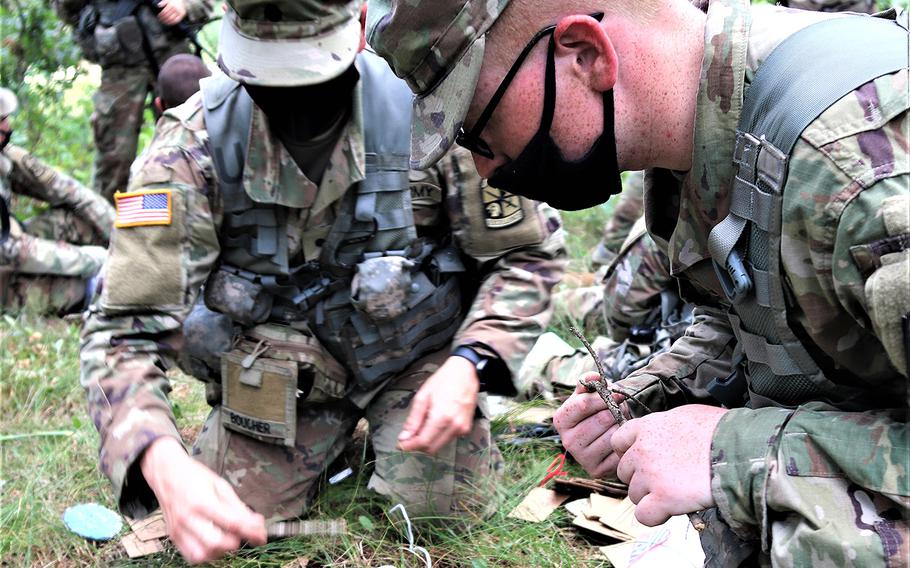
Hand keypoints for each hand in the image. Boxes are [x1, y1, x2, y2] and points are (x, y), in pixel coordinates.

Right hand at [140, 437, 266, 564]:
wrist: (166, 473)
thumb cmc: (195, 476)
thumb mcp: (221, 485)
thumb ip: (238, 507)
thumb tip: (257, 523)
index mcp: (202, 501)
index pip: (232, 523)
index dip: (251, 531)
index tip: (262, 536)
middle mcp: (188, 518)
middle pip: (216, 543)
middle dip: (235, 542)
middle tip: (242, 534)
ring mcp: (178, 529)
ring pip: (203, 554)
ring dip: (221, 551)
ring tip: (227, 538)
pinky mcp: (173, 536)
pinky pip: (191, 556)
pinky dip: (207, 554)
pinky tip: (214, 543)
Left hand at [157, 0, 186, 24]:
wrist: (181, 0)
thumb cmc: (174, 0)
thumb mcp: (168, 0)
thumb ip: (163, 2)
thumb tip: (158, 5)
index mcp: (171, 5)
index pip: (164, 12)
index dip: (161, 15)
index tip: (159, 17)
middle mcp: (175, 8)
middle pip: (167, 15)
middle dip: (163, 19)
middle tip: (160, 20)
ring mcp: (179, 12)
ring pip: (172, 19)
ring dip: (167, 21)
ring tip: (164, 22)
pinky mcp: (182, 15)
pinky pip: (177, 20)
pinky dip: (172, 23)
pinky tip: (169, 23)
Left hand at [397, 356, 478, 454]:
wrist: (465, 372)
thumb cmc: (443, 381)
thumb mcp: (422, 396)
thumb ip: (413, 420)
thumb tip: (404, 438)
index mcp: (441, 417)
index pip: (423, 442)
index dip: (410, 446)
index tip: (400, 445)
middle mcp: (454, 426)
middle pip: (432, 448)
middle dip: (418, 445)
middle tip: (408, 437)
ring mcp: (462, 428)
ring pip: (440, 445)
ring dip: (428, 441)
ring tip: (422, 425)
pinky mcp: (466, 428)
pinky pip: (448, 439)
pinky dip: (438, 436)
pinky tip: (435, 423)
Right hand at [553, 372, 627, 477]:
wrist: (603, 438)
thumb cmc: (596, 412)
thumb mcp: (588, 395)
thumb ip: (589, 382)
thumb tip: (594, 376)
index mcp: (561, 420)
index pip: (583, 405)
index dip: (603, 397)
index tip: (616, 393)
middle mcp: (567, 441)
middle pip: (602, 419)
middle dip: (615, 410)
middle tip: (620, 408)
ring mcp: (582, 458)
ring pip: (613, 435)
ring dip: (622, 425)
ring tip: (620, 422)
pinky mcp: (597, 471)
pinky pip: (619, 451)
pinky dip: (624, 442)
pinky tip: (621, 438)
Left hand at [612, 405, 727, 525]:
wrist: (739, 448)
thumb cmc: (721, 429)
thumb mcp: (686, 414)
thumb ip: (665, 425)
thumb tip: (666, 433)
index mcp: (647, 427)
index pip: (618, 441)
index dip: (629, 453)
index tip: (643, 460)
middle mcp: (642, 450)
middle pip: (624, 471)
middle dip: (641, 477)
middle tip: (665, 479)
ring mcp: (650, 475)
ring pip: (634, 494)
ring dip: (651, 497)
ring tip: (675, 492)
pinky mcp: (663, 498)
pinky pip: (643, 515)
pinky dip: (655, 516)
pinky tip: (670, 509)